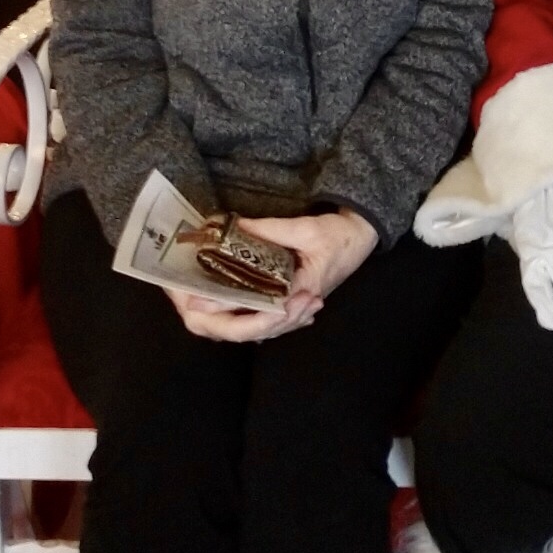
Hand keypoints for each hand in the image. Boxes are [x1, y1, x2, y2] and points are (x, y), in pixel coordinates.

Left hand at [171, 210, 376, 343]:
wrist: (361, 237)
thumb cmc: (339, 235)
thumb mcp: (306, 228)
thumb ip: (270, 230)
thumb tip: (234, 226)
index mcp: (301, 292)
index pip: (258, 309)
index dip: (226, 306)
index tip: (199, 300)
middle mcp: (297, 306)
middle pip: (254, 325)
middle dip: (221, 318)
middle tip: (191, 306)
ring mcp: (296, 306)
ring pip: (260, 325)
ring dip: (232, 319)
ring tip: (204, 310)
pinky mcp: (294, 300)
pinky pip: (267, 317)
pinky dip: (247, 315)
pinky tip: (228, 310)